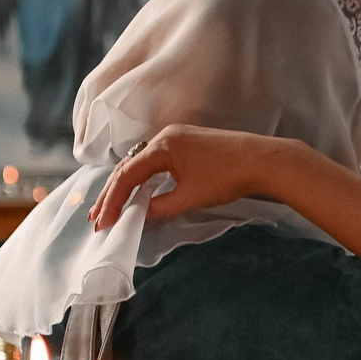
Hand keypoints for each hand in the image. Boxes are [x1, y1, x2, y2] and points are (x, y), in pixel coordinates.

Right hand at [90, 125, 291, 228]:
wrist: (264, 160)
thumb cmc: (228, 177)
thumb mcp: (190, 197)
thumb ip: (161, 208)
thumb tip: (139, 218)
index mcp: (161, 147)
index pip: (126, 176)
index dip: (112, 201)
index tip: (102, 222)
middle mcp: (164, 137)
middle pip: (129, 167)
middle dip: (112, 194)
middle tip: (96, 217)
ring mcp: (177, 137)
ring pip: (141, 163)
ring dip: (125, 185)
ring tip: (110, 207)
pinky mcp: (188, 142)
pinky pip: (156, 160)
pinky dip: (143, 177)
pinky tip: (138, 191)